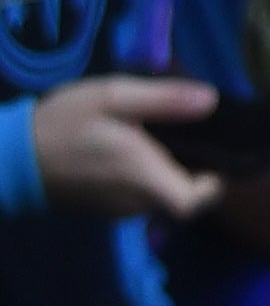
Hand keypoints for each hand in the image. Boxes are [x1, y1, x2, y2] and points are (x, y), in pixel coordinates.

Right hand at [30, 76, 219, 219]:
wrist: (10, 158)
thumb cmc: (63, 125)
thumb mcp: (113, 97)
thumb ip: (164, 100)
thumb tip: (211, 101)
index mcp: (142, 176)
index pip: (191, 204)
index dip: (211, 187)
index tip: (214, 159)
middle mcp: (133, 201)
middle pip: (180, 199)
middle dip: (193, 173)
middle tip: (191, 137)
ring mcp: (115, 208)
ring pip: (159, 198)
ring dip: (167, 174)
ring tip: (164, 138)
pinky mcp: (101, 207)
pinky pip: (137, 197)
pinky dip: (145, 178)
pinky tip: (136, 150)